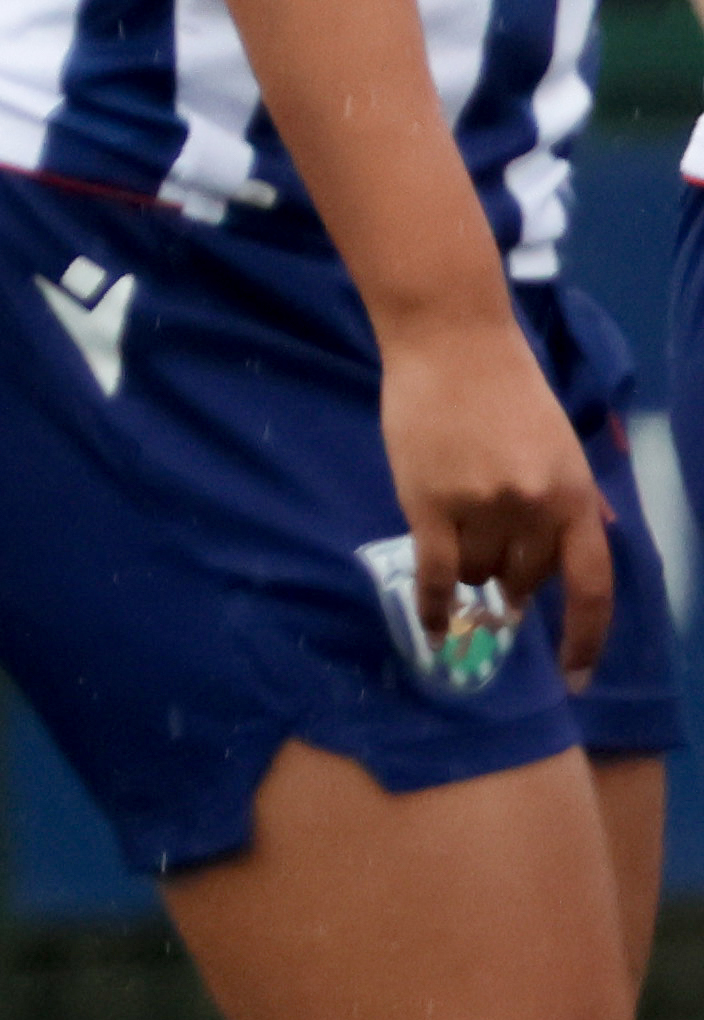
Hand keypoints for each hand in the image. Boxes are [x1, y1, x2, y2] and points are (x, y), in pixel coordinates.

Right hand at [374, 303, 612, 679]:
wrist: (451, 344)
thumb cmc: (507, 390)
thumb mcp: (560, 446)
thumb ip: (568, 500)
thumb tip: (580, 548)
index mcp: (575, 493)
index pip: (590, 583)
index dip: (585, 637)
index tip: (575, 675)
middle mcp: (534, 507)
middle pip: (524, 579)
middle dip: (511, 579)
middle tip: (493, 560)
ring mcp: (481, 507)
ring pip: (476, 573)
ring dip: (468, 568)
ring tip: (456, 533)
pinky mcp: (430, 504)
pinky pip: (436, 574)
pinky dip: (433, 605)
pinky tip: (433, 626)